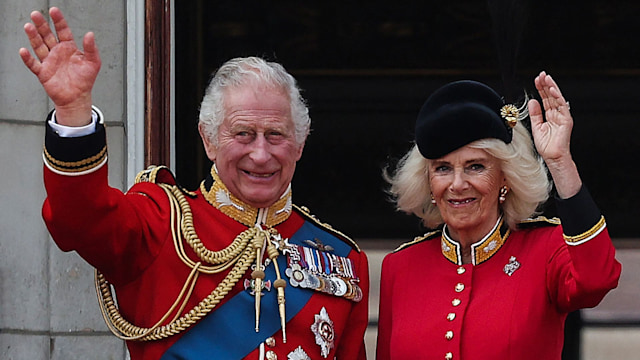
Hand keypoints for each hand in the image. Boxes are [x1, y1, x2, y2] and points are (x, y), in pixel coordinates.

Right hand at [19, 7, 100, 125]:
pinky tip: (24, 51)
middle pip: (47, 35)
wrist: (78, 98)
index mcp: (69, 47)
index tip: (54, 11)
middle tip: (36, 14)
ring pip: (39, 46)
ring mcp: (49, 61)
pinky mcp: (43, 72)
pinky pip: (33, 64)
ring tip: (29, 26)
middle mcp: (57, 52)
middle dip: (41, 25)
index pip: (62, 30)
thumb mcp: (93, 63)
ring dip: (33, 37)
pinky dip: (28, 58)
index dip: (58, 21)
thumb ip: (91, 48)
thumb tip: (90, 34)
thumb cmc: (85, 80)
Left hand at [527, 71, 572, 164]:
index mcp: (550, 115)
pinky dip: (557, 97)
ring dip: (552, 87)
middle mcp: (557, 114)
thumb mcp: (536, 127)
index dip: (541, 89)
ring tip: (546, 78)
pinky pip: (562, 106)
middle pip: (551, 96)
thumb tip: (533, 101)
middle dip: (546, 85)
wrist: (553, 156)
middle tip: (541, 75)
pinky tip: (552, 90)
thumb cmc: (546, 145)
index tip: (536, 79)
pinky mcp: (566, 120)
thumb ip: (535, 114)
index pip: (545, 98)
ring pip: (557, 98)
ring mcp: (562, 116)